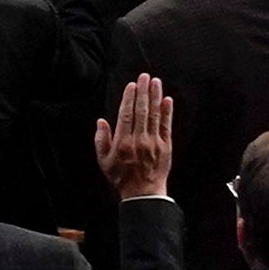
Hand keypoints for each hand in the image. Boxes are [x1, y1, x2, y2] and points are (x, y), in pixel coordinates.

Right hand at [97, 68, 175, 201]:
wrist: (143, 194)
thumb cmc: (121, 178)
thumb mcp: (103, 161)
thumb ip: (101, 140)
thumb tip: (101, 121)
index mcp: (122, 143)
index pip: (126, 114)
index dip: (129, 98)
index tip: (132, 85)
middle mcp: (139, 140)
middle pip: (141, 111)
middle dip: (143, 91)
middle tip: (145, 76)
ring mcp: (154, 143)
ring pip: (154, 115)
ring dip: (155, 97)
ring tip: (156, 82)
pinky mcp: (166, 146)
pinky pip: (166, 126)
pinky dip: (167, 112)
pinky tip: (168, 100)